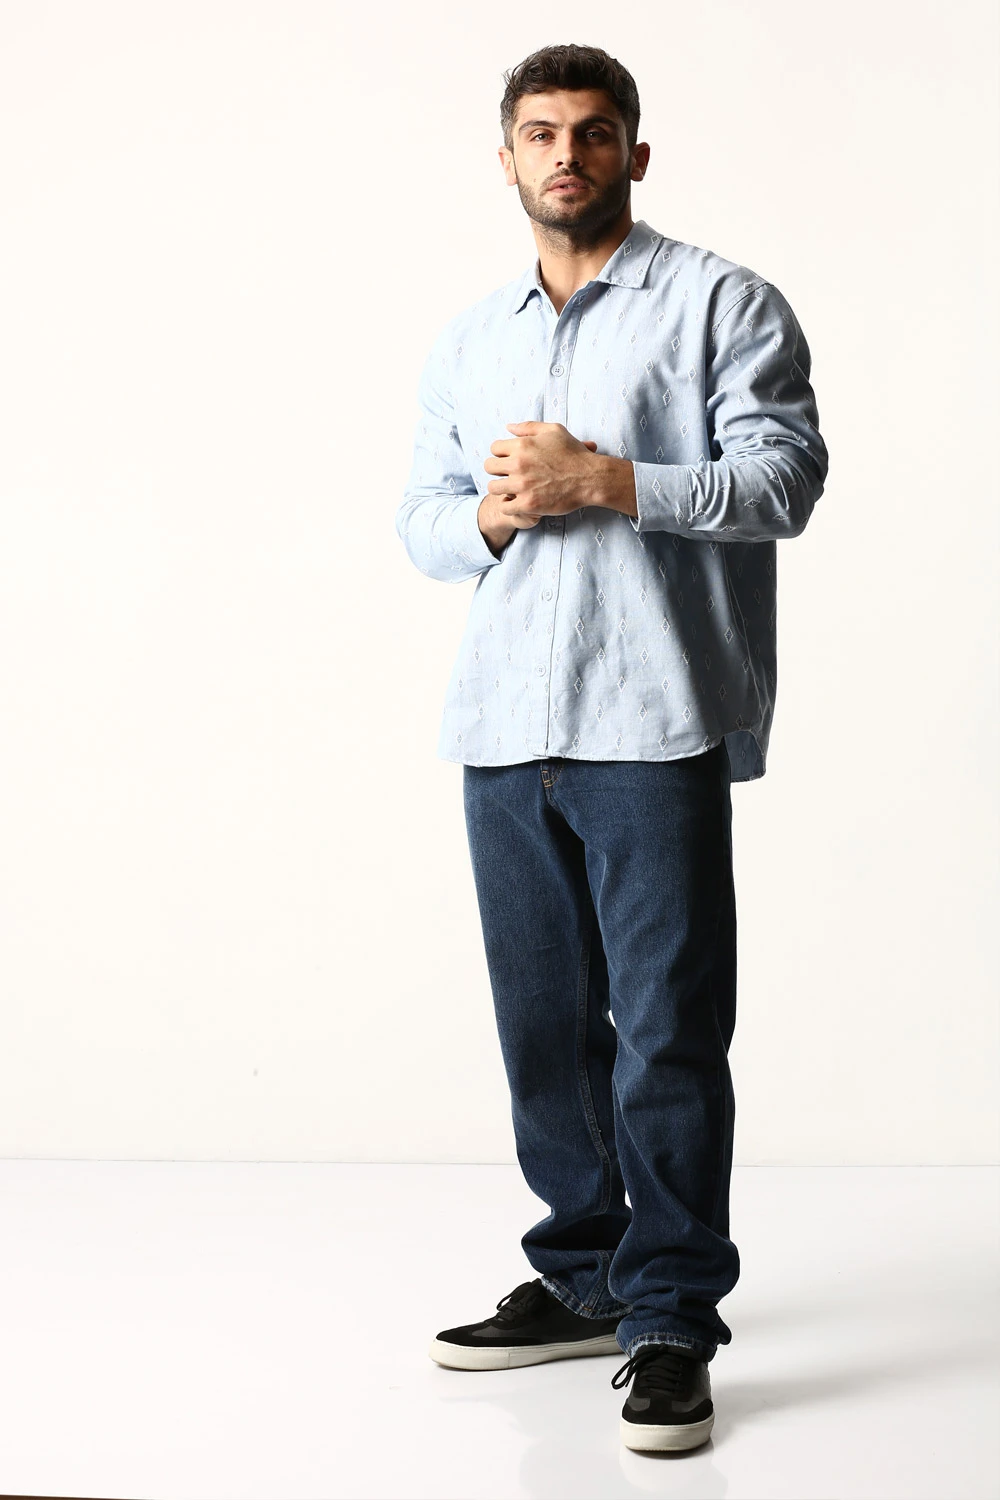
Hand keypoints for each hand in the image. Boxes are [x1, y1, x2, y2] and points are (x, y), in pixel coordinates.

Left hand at [483, 422, 602, 521]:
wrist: (590, 478)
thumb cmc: (574, 454)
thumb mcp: (554, 431)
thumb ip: (528, 427)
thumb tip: (508, 427)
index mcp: (522, 445)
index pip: (494, 448)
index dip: (501, 454)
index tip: (509, 460)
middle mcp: (519, 464)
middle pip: (489, 467)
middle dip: (497, 470)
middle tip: (508, 475)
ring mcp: (522, 485)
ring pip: (493, 487)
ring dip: (500, 488)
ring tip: (511, 489)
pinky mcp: (528, 504)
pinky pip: (505, 507)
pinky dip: (508, 506)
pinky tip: (516, 503)